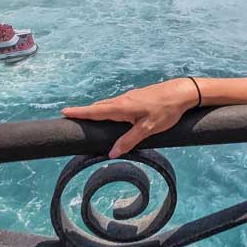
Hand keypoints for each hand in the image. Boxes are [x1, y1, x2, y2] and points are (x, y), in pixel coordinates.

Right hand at [61, 78, 199, 158]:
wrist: (181, 92)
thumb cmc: (166, 110)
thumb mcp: (148, 129)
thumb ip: (129, 141)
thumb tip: (111, 153)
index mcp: (122, 107)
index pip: (95, 111)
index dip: (79, 112)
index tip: (64, 111)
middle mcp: (123, 100)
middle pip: (99, 107)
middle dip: (84, 112)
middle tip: (71, 116)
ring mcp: (130, 97)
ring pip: (108, 105)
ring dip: (96, 110)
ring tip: (87, 116)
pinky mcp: (137, 97)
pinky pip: (117, 104)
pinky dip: (108, 108)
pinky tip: (111, 114)